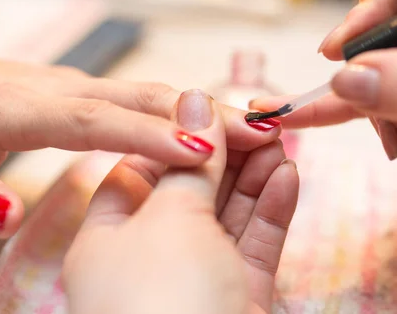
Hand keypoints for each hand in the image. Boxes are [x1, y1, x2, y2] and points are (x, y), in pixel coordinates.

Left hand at [0, 33, 280, 237]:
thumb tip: (3, 217)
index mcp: (29, 109)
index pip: (97, 121)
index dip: (150, 133)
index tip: (201, 149)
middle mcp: (69, 92)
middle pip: (146, 98)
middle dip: (206, 114)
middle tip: (261, 129)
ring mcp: (86, 90)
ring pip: (157, 96)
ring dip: (210, 111)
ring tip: (260, 128)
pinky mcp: (95, 96)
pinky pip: (150, 102)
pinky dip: (192, 114)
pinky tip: (223, 129)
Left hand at [63, 90, 298, 313]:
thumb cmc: (163, 302)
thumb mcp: (171, 220)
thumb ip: (192, 163)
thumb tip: (195, 102)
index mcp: (108, 240)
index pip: (140, 171)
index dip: (176, 137)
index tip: (212, 110)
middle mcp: (150, 259)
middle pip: (191, 190)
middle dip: (226, 154)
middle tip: (259, 122)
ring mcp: (198, 279)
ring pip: (228, 215)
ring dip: (255, 176)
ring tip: (279, 140)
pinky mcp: (238, 296)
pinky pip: (254, 244)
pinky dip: (272, 208)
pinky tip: (288, 176)